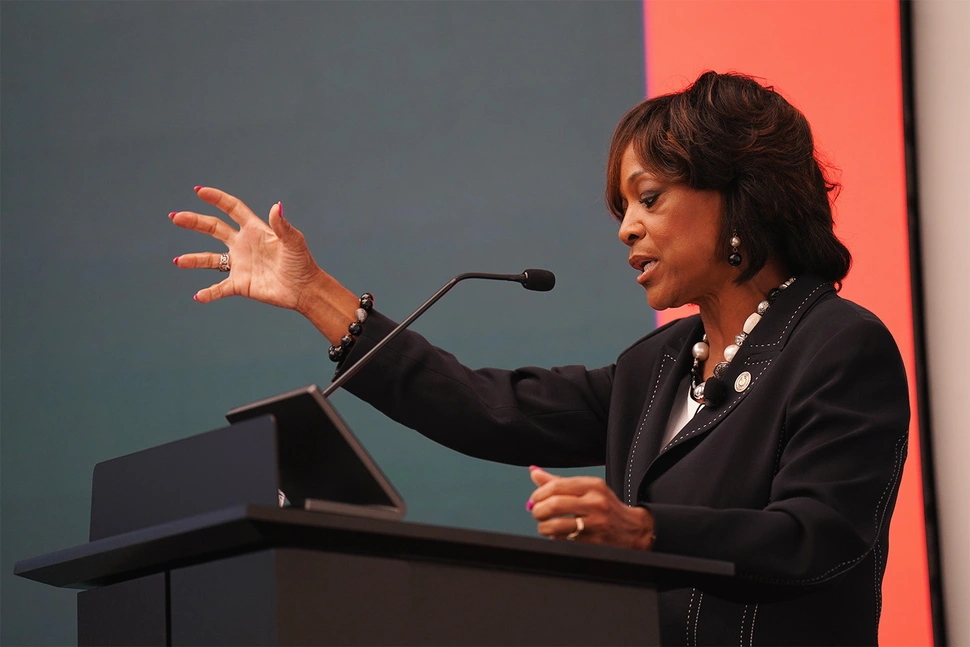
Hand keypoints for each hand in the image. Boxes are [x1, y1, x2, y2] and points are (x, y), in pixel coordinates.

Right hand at [170, 187, 322, 310]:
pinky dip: (209, 293)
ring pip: (211, 259)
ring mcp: (240, 264)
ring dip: (194, 260)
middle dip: (194, 222)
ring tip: (178, 261)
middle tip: (175, 218)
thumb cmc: (302, 263)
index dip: (217, 198)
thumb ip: (282, 225)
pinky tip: (198, 296)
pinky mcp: (241, 284)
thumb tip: (276, 206)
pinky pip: (220, 288)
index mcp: (254, 230)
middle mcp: (243, 244)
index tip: (199, 191)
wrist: (304, 289)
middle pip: (214, 229)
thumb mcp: (294, 242)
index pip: (231, 209)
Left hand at [527, 466, 654, 549]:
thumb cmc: (606, 508)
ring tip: (544, 526)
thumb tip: (534, 472)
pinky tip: (557, 535)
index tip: (535, 499)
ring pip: (556, 525)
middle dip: (538, 510)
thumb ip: (559, 482)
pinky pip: (564, 540)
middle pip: (554, 504)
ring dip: (543, 527)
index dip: (539, 494)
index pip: (556, 485)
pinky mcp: (594, 542)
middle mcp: (595, 502)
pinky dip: (555, 538)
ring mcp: (595, 523)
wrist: (634, 530)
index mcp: (593, 486)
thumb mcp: (588, 489)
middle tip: (536, 513)